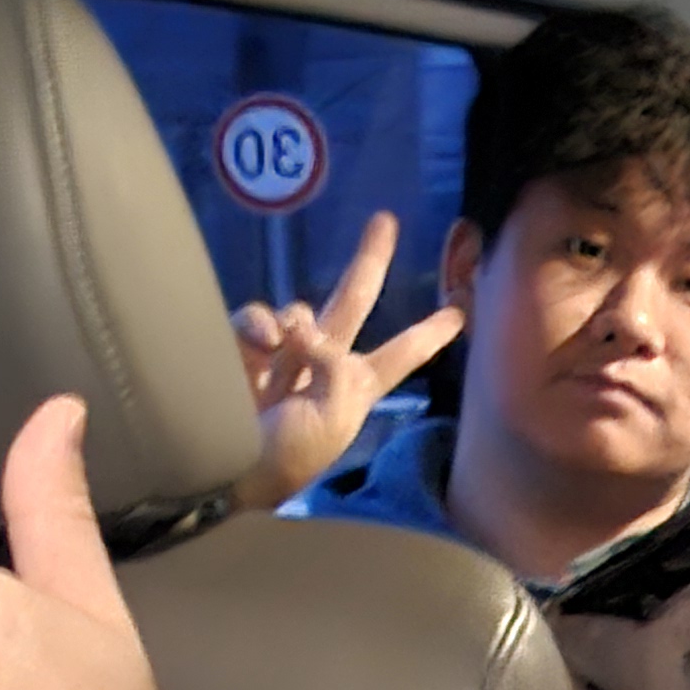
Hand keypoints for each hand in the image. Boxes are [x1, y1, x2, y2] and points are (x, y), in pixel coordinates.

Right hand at [231, 209, 465, 512]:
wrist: (229, 470)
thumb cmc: (292, 454)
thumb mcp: (336, 414)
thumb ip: (334, 362)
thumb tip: (298, 329)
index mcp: (358, 385)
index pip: (403, 353)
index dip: (429, 333)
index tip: (460, 311)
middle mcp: (325, 363)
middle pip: (353, 301)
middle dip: (370, 261)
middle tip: (385, 219)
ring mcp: (283, 354)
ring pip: (298, 310)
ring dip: (296, 324)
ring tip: (285, 355)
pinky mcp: (243, 349)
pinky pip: (257, 318)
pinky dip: (259, 326)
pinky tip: (261, 345)